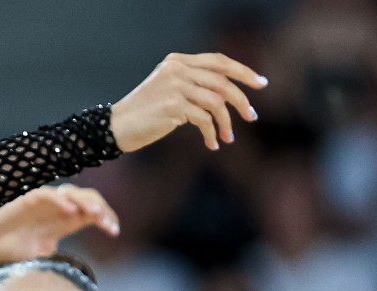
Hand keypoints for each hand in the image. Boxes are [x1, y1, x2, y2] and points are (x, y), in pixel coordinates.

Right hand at [0, 184, 118, 261]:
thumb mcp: (45, 254)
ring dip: (85, 202)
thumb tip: (77, 269)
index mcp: (65, 219)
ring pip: (72, 193)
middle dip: (101, 210)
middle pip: (88, 198)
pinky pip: (49, 194)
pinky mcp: (30, 199)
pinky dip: (61, 201)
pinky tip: (71, 212)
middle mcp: (59, 208)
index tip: (115, 232)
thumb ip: (62, 252)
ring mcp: (45, 202)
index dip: (107, 218)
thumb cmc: (15, 250)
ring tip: (95, 214)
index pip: (93, 212)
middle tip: (108, 225)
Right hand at [110, 52, 265, 152]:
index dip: (243, 72)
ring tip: (228, 137)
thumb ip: (193, 85)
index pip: (219, 61)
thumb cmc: (144, 114)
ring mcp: (175, 86)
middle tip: (252, 116)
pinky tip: (212, 144)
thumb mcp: (169, 91)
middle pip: (222, 81)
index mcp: (177, 62)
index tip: (260, 84)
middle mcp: (177, 70)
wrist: (115, 127)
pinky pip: (204, 119)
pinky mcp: (173, 105)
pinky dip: (211, 133)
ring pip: (216, 102)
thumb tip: (229, 94)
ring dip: (227, 122)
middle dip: (242, 100)